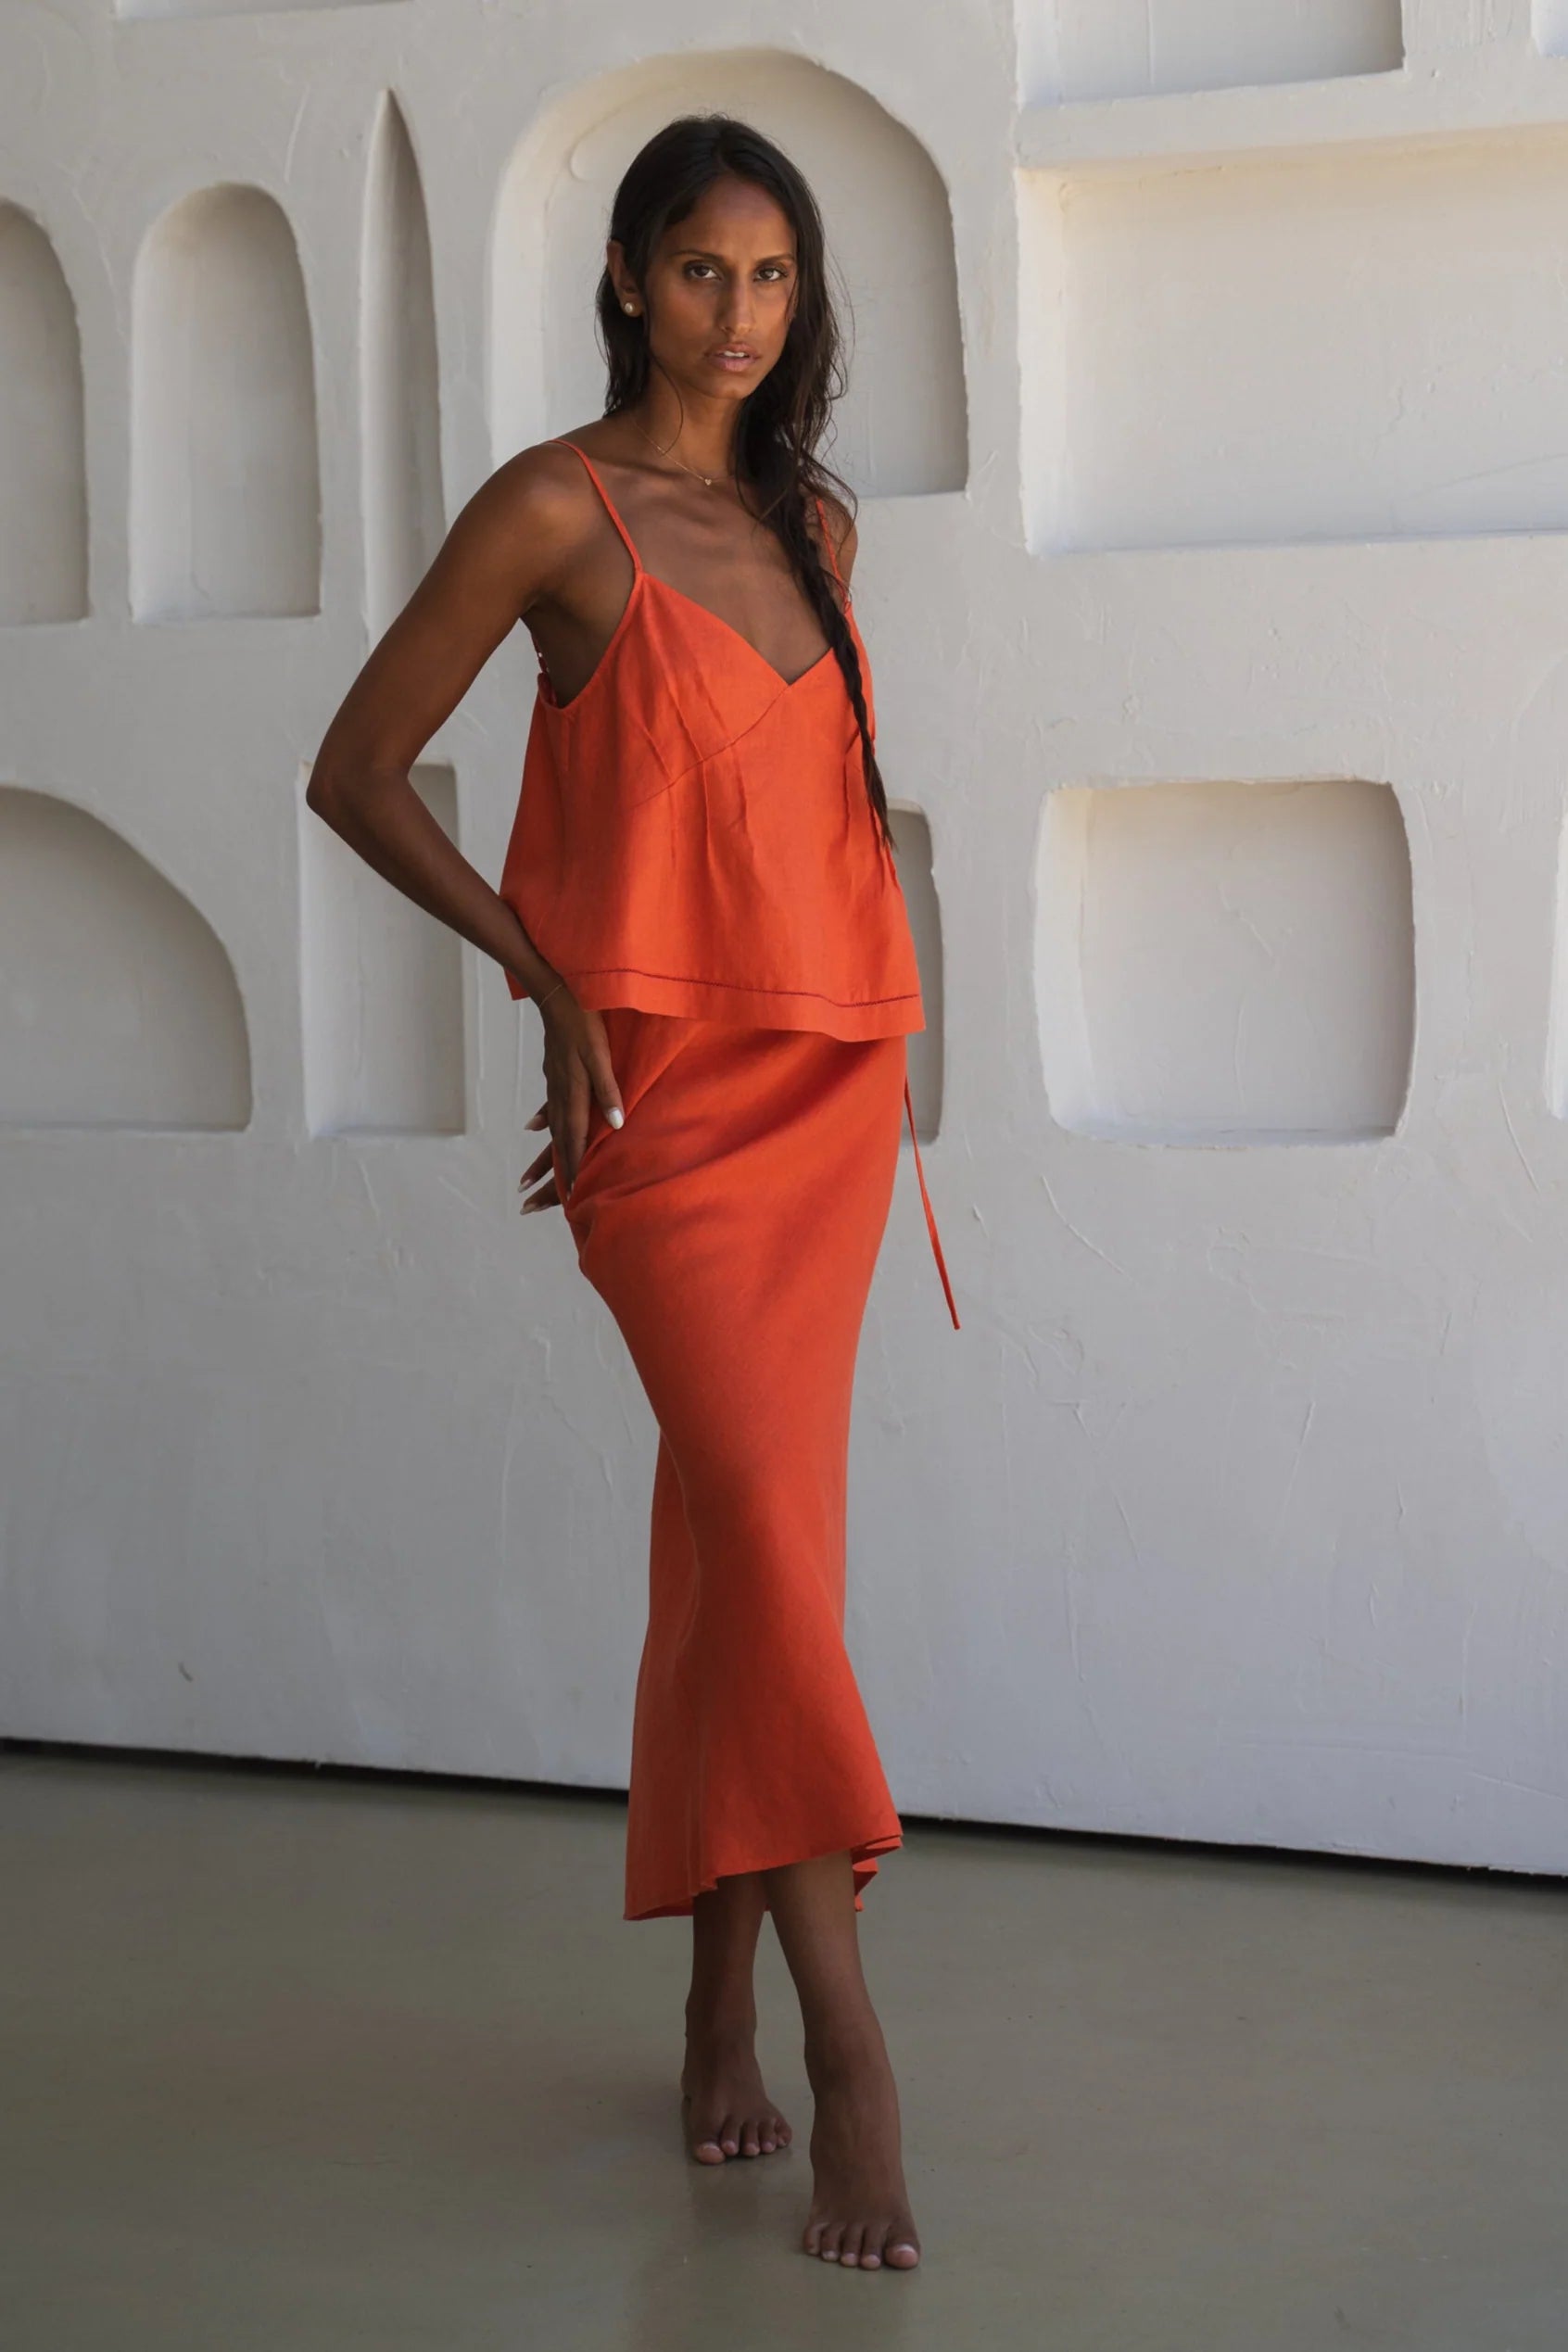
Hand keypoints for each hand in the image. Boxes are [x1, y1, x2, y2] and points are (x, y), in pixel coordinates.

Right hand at [517, 986, 625, 1213]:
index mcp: (574, 1091)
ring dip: (550, 1149)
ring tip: (541, 1172)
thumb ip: (609, 1090)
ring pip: (553, 1123)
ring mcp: (554, 1080)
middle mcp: (560, 1091)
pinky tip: (535, 1126)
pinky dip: (544, 1119)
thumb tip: (616, 1125)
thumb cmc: (585, 1022)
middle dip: (558, 1168)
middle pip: (560, 1137)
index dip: (574, 1166)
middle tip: (553, 1197)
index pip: (574, 1138)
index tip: (573, 1193)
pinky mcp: (554, 1070)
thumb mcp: (601, 1055)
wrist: (558, 993)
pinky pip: (548, 1104)